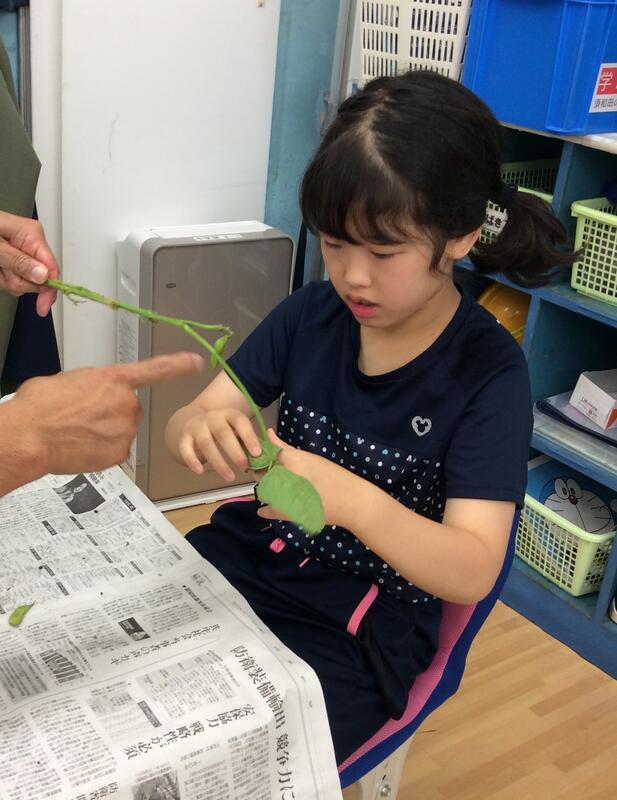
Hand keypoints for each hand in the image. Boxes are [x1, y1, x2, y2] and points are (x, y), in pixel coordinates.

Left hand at [0, 211, 58, 315]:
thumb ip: (18, 261)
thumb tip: (43, 274)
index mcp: (31, 234)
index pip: (51, 267)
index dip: (49, 289)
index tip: (42, 306)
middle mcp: (30, 244)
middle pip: (38, 278)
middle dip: (16, 280)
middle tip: (0, 269)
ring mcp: (22, 253)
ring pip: (24, 282)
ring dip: (6, 279)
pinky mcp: (14, 261)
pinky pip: (14, 280)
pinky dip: (2, 278)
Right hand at [11, 352, 203, 474]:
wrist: (29, 435)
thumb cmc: (40, 406)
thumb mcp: (70, 380)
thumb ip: (93, 386)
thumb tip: (92, 396)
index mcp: (114, 379)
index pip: (156, 370)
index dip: (179, 366)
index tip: (197, 363)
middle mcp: (126, 402)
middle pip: (129, 408)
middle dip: (111, 412)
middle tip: (82, 415)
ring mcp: (125, 429)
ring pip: (122, 430)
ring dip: (105, 431)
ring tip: (77, 430)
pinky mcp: (119, 452)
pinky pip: (115, 450)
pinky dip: (101, 450)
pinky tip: (80, 445)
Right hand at [167, 406, 262, 481]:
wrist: (195, 421)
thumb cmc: (223, 429)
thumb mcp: (236, 428)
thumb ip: (248, 439)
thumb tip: (266, 454)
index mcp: (229, 414)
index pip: (240, 422)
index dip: (249, 437)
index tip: (257, 453)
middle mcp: (212, 418)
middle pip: (222, 433)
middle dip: (234, 451)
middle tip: (244, 467)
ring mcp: (197, 426)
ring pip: (206, 443)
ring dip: (218, 461)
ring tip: (229, 477)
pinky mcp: (184, 437)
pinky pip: (186, 449)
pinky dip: (192, 460)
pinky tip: (200, 471)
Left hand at [256, 429, 360, 527]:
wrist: (352, 502)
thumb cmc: (335, 476)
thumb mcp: (311, 458)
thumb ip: (286, 448)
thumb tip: (268, 433)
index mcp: (293, 460)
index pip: (266, 455)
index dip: (263, 457)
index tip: (265, 459)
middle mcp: (286, 476)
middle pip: (263, 473)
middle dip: (264, 474)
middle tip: (275, 476)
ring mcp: (286, 495)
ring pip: (264, 490)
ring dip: (267, 489)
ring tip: (278, 489)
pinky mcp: (289, 513)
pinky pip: (269, 511)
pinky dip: (266, 510)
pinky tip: (265, 509)